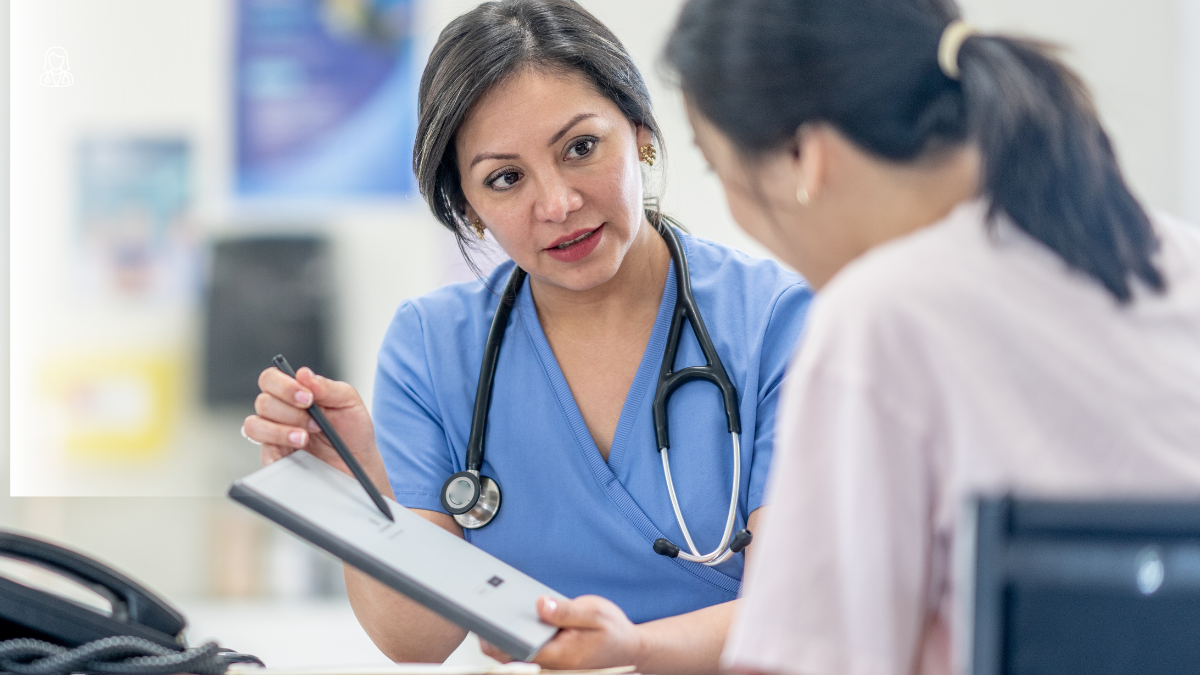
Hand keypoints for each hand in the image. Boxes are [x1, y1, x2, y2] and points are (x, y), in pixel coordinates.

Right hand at [243, 366, 389, 492]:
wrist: (359, 462)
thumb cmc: (353, 429)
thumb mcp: (348, 402)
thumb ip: (327, 387)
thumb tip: (304, 374)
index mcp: (294, 393)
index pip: (271, 379)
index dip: (284, 386)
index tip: (307, 397)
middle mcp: (280, 412)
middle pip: (263, 402)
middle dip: (291, 413)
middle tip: (316, 424)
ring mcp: (274, 435)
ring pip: (254, 426)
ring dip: (279, 431)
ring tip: (305, 439)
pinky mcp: (276, 458)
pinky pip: (264, 454)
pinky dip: (278, 453)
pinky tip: (298, 454)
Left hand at [481, 596, 642, 669]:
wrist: (628, 649)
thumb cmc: (613, 632)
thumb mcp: (595, 612)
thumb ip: (567, 611)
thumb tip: (541, 604)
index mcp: (559, 655)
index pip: (518, 650)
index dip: (495, 637)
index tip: (481, 620)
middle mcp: (550, 664)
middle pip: (509, 655)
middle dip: (491, 636)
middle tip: (477, 611)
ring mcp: (548, 664)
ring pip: (513, 654)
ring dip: (500, 636)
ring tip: (488, 610)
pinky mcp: (548, 658)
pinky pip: (523, 650)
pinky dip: (512, 637)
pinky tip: (506, 618)